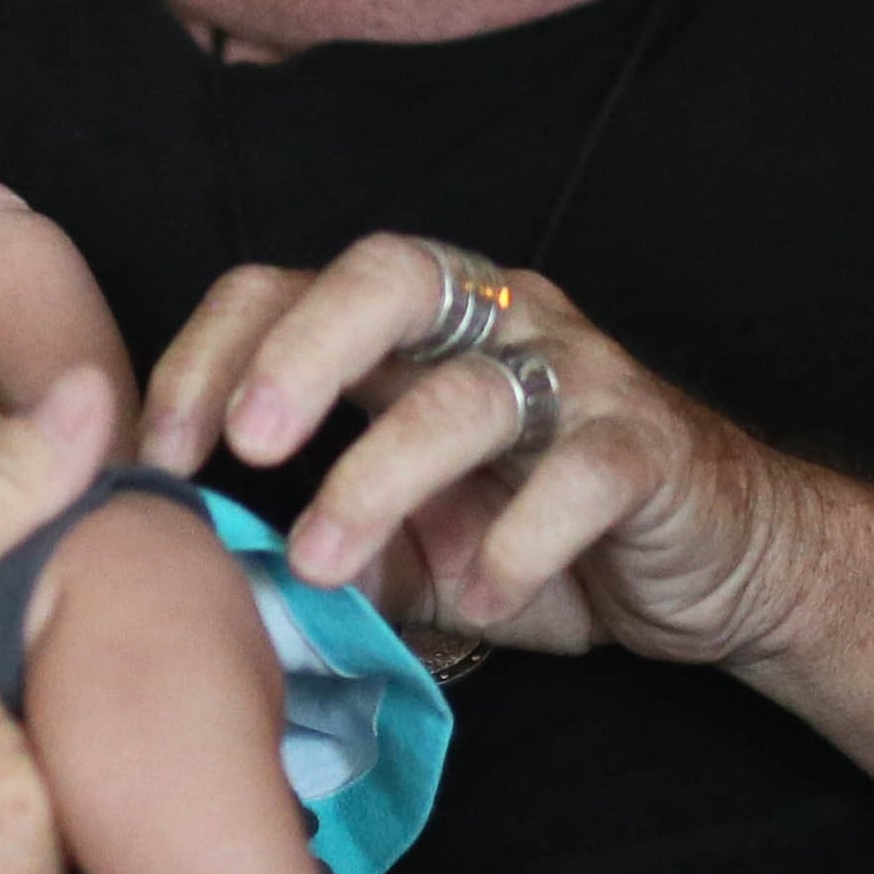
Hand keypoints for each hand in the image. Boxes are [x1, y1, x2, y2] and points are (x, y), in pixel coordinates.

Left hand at [139, 234, 824, 669]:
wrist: (718, 566)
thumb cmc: (530, 537)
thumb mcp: (400, 549)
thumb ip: (313, 544)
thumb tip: (204, 578)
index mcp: (405, 324)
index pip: (282, 288)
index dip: (208, 358)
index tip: (156, 457)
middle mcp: (488, 320)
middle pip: (383, 277)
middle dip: (295, 354)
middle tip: (242, 448)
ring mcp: (574, 373)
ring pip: (467, 391)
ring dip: (378, 481)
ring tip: (325, 567)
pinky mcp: (648, 445)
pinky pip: (580, 473)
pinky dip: (520, 539)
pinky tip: (484, 597)